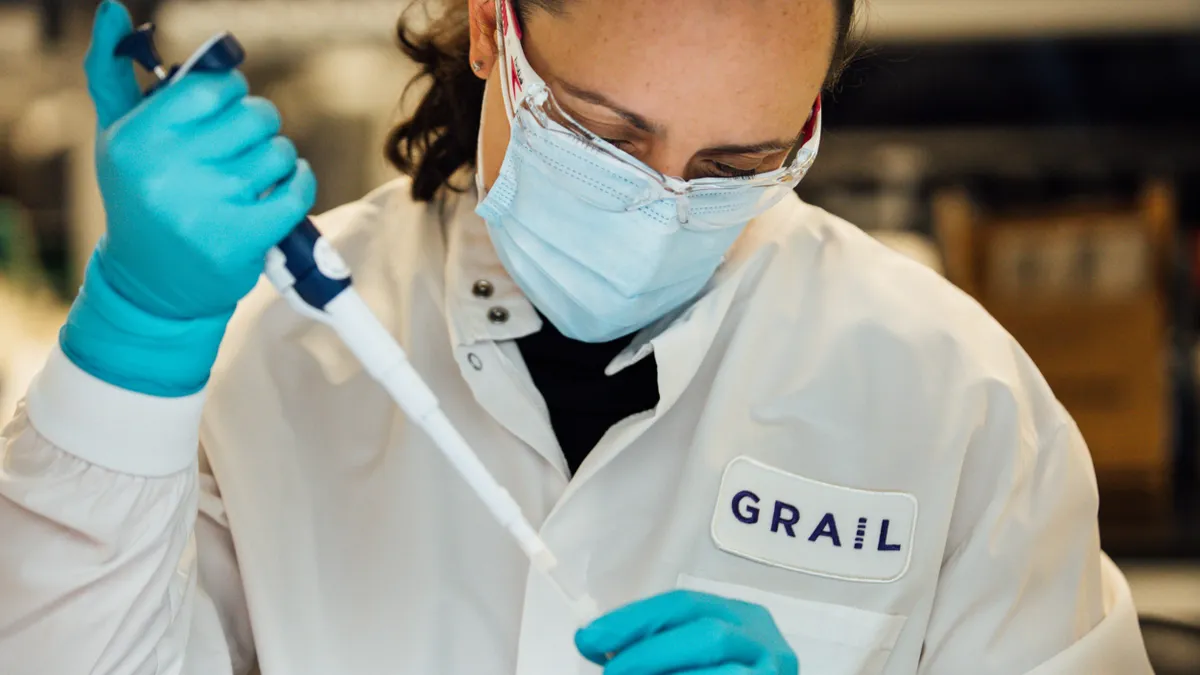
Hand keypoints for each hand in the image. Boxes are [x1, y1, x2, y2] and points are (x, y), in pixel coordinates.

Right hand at [61, 0, 315, 395]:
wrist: (152, 284)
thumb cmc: (140, 197)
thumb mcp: (118, 137)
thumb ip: (113, 73)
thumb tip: (113, 9)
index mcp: (140, 138)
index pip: (214, 85)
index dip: (229, 96)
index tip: (222, 113)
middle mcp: (170, 169)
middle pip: (256, 114)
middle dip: (257, 127)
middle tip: (239, 149)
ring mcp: (210, 204)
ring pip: (279, 151)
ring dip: (275, 161)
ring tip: (250, 179)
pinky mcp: (246, 236)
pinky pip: (298, 188)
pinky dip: (298, 184)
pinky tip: (281, 190)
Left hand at [575, 590, 798, 673]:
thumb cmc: (719, 671)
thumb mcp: (696, 653)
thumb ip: (660, 646)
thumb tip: (597, 645)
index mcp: (743, 619)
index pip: (686, 604)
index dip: (634, 619)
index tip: (589, 637)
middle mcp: (766, 644)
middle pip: (707, 634)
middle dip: (650, 652)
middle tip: (610, 671)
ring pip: (723, 673)